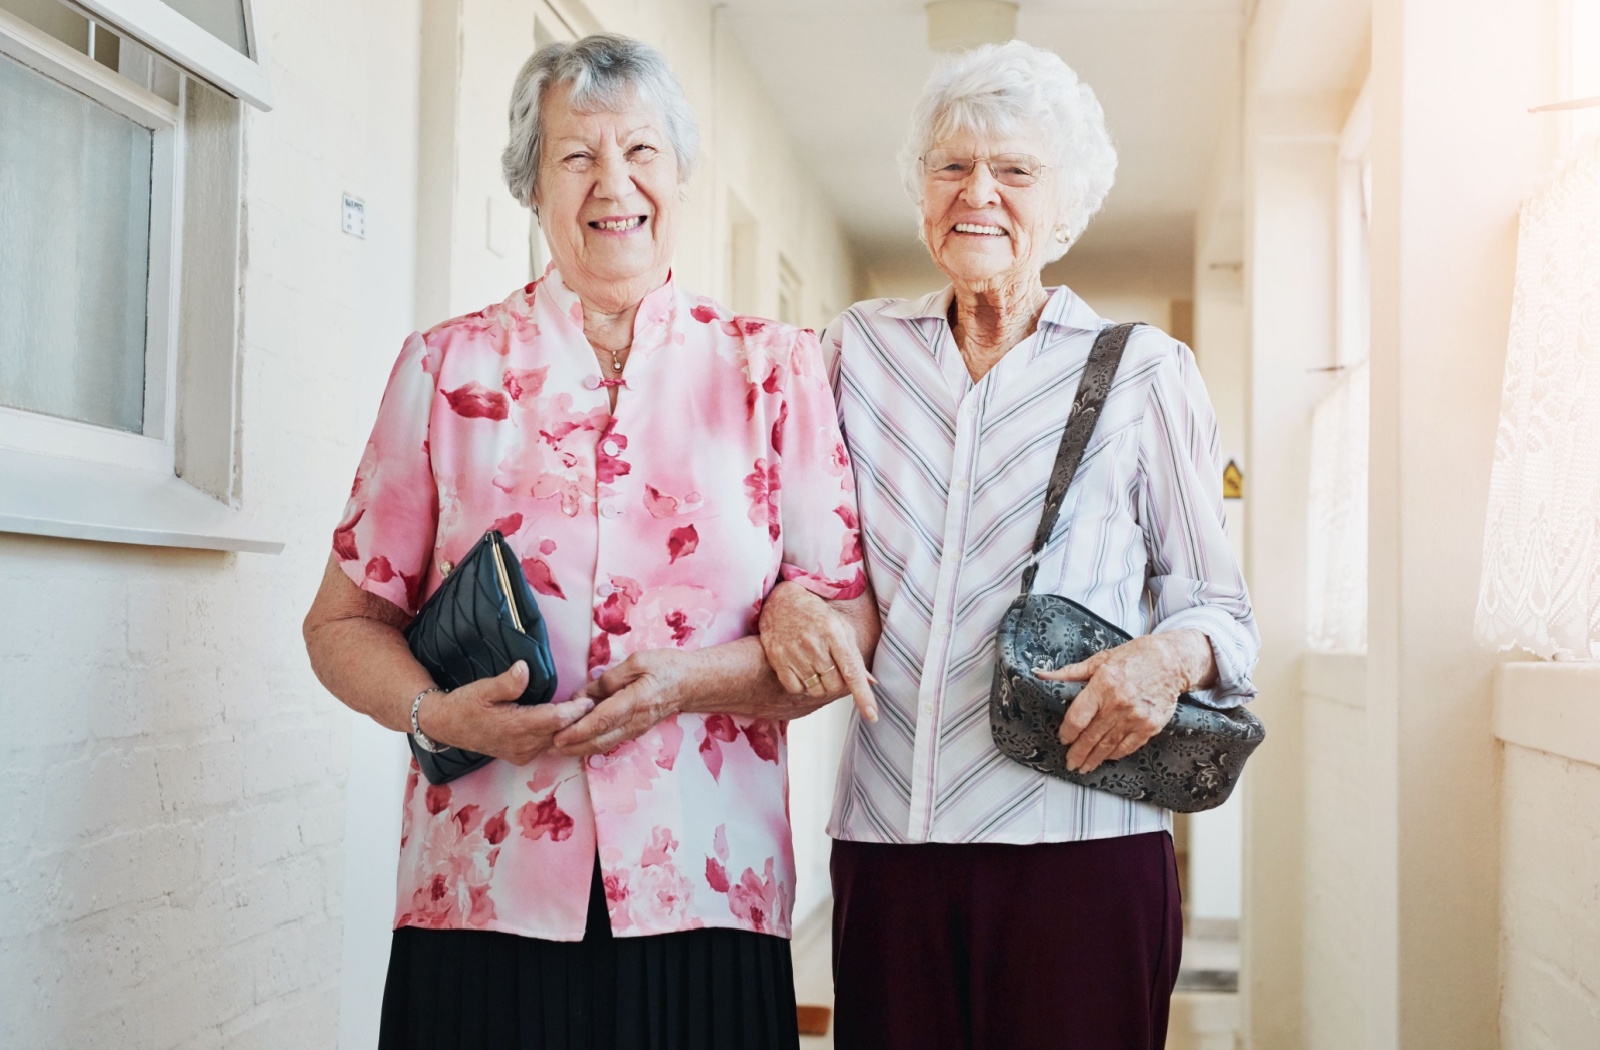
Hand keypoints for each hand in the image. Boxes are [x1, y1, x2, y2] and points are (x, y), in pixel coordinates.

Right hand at [420, 661, 594, 764]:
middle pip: (562, 732)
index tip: (589, 698)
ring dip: (569, 727)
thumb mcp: (482, 688)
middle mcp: (523, 745)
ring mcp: (522, 753)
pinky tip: (564, 720)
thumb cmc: (465, 704)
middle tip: (594, 701)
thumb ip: (506, 682)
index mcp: (516, 727)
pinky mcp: (520, 755)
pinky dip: (558, 733)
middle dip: (578, 719)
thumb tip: (524, 669)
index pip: (557, 720)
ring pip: (556, 740)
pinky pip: (547, 745)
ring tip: (583, 709)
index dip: (575, 710)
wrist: (446, 726)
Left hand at [553, 649, 690, 756]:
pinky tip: (575, 742)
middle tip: (547, 746)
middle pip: (599, 740)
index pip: (602, 720)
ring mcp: (635, 729)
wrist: (692, 684)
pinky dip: (590, 744)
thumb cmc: (667, 668)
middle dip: (572, 746)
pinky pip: (610, 741)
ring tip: (555, 748)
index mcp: (636, 701)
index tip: (558, 734)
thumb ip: (610, 678)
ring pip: (603, 745)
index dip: (578, 730)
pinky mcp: (634, 731)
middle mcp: (635, 721)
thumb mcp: (638, 661)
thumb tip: (584, 694)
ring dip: (579, 749)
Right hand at [759, 583, 876, 722]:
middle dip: (838, 683)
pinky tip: (802, 669)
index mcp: (834, 634)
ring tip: (816, 666)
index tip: (872, 715)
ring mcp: (795, 653)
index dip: (863, 696)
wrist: (781, 602)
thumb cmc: (816, 615)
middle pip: (835, 686)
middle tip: (831, 668)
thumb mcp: (840, 628)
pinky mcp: (778, 660)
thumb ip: (855, 656)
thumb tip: (871, 683)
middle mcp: (815, 645)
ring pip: (816, 690)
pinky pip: (796, 689)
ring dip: (820, 685)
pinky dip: (802, 686)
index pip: (852, 672)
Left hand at [1035, 629, 1213, 773]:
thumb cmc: (1135, 657)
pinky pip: (1128, 746)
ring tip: (1084, 767)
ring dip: (1094, 759)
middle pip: (1091, 736)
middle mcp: (1119, 703)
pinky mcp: (1150, 726)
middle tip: (1070, 762)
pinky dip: (1115, 754)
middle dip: (1077, 753)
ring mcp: (1136, 717)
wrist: (1172, 662)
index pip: (1078, 717)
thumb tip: (1042, 675)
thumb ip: (1071, 672)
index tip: (1063, 738)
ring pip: (1108, 745)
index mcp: (1104, 684)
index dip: (1067, 732)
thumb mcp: (1101, 659)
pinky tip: (1106, 758)